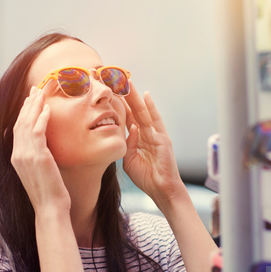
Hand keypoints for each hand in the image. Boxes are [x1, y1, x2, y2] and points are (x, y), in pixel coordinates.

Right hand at [11, 87, 70, 214]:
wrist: (50, 208)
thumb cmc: (50, 192)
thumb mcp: (41, 170)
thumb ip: (39, 156)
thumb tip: (45, 145)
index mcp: (16, 157)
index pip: (18, 128)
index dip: (24, 112)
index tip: (31, 99)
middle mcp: (17, 155)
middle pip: (20, 122)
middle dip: (28, 104)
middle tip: (35, 89)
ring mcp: (25, 156)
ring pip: (27, 124)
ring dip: (34, 106)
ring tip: (41, 93)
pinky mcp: (37, 157)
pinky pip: (37, 132)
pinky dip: (41, 118)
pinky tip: (47, 109)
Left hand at [123, 85, 185, 208]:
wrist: (161, 189)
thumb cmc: (146, 177)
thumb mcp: (129, 160)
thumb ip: (128, 144)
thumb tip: (129, 130)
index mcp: (137, 139)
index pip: (126, 118)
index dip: (118, 106)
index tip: (108, 94)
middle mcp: (146, 133)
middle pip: (134, 110)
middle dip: (125, 96)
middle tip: (115, 81)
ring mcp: (155, 134)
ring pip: (142, 111)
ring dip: (135, 97)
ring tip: (127, 82)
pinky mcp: (162, 138)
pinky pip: (155, 120)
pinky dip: (151, 107)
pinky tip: (145, 95)